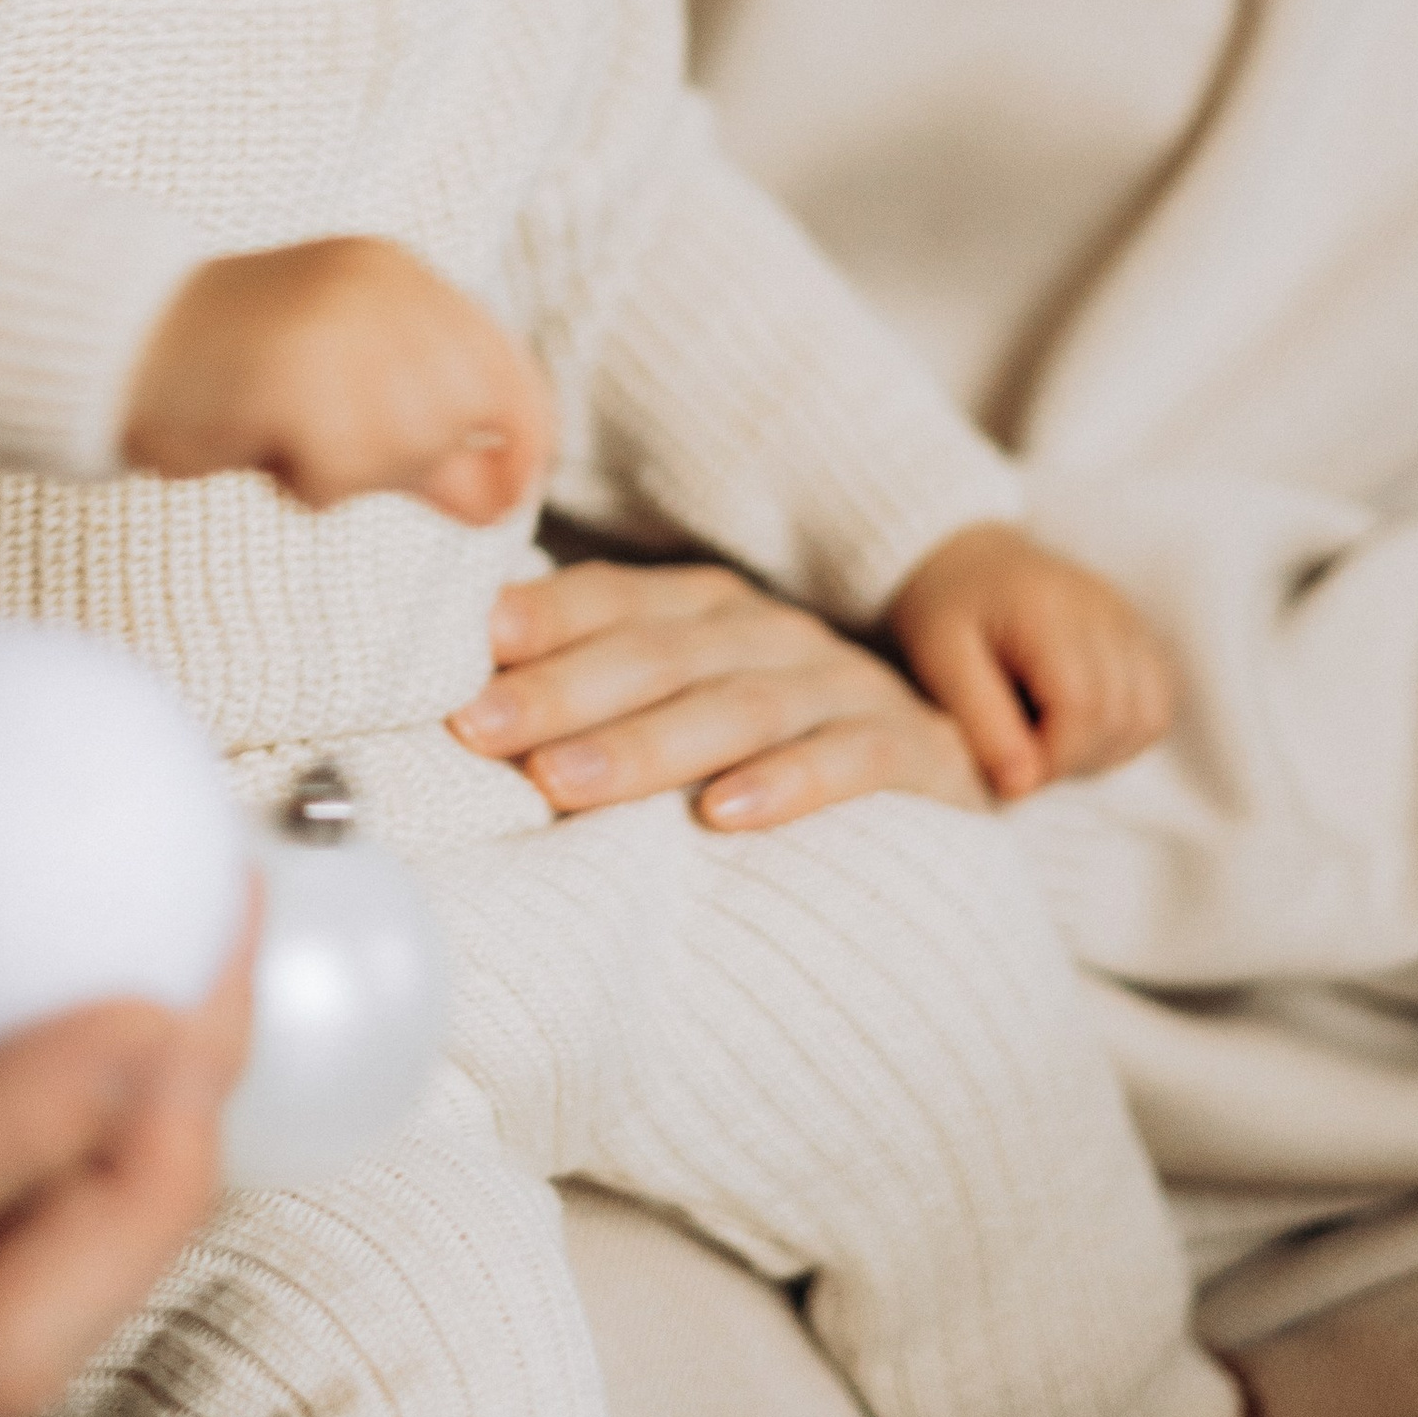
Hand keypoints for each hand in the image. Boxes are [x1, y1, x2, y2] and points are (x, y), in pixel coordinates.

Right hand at [122, 236, 554, 526]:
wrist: (107, 340)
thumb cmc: (224, 373)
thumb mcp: (344, 387)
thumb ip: (427, 437)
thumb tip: (506, 496)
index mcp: (400, 278)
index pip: (506, 365)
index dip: (523, 439)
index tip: (508, 494)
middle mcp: (382, 287)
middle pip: (464, 415)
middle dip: (413, 460)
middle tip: (330, 453)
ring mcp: (339, 324)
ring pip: (409, 445)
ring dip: (352, 473)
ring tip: (284, 438)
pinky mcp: (294, 373)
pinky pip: (343, 474)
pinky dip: (308, 484)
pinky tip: (261, 446)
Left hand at [453, 560, 988, 827]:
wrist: (946, 797)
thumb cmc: (781, 760)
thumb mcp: (694, 715)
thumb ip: (605, 701)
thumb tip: (471, 708)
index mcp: (713, 612)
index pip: (619, 600)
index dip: (546, 619)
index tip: (471, 651)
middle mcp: (776, 635)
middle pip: (662, 653)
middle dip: (564, 690)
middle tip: (479, 730)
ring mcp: (849, 688)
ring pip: (740, 704)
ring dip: (647, 744)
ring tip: (563, 783)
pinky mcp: (917, 752)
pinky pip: (852, 760)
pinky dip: (788, 783)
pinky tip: (724, 816)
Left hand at [885, 521, 1174, 798]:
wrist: (966, 558)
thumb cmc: (943, 608)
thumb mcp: (938, 659)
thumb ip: (981, 721)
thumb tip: (1022, 787)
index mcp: (1048, 609)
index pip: (1083, 708)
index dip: (1051, 759)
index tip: (1008, 770)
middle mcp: (1104, 610)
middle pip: (1123, 717)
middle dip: (1073, 758)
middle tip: (1021, 754)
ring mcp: (1130, 621)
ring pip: (1150, 717)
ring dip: (1102, 750)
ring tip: (1046, 737)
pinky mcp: (1140, 637)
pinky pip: (1158, 705)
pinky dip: (1123, 732)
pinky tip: (1074, 723)